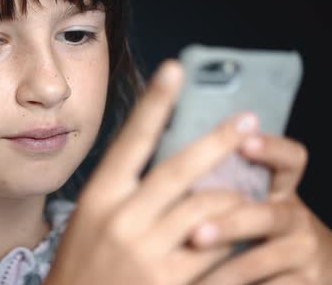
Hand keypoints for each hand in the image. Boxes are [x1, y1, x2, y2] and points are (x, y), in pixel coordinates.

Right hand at [45, 61, 262, 284]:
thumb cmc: (82, 266)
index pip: (131, 140)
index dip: (154, 102)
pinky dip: (233, 241)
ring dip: (233, 200)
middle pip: (180, 169)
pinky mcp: (170, 284)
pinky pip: (217, 253)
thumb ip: (124, 193)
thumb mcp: (90, 221)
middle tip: (249, 121)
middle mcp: (122, 219)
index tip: (174, 69)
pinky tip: (242, 236)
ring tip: (247, 195)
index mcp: (99, 198)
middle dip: (220, 140)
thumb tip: (166, 160)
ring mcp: (147, 253)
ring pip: (207, 209)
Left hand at [190, 134, 331, 283]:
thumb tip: (166, 174)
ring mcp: (303, 251)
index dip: (271, 148)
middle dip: (229, 225)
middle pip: (268, 215)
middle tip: (196, 236)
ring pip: (265, 259)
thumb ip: (225, 187)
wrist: (313, 270)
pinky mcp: (304, 283)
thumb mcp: (254, 203)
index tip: (244, 144)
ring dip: (227, 271)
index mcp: (280, 190)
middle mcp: (295, 217)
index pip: (289, 160)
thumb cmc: (262, 230)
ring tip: (195, 281)